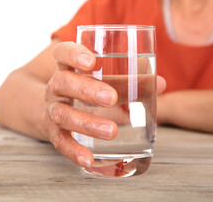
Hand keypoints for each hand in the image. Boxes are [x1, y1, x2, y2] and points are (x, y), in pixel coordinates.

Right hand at [43, 42, 165, 167]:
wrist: (56, 107)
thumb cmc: (87, 88)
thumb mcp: (103, 79)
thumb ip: (129, 80)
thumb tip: (160, 83)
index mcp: (67, 66)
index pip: (63, 52)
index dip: (74, 54)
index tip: (92, 60)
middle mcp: (55, 86)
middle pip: (62, 82)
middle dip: (86, 90)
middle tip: (111, 98)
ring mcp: (52, 109)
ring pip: (62, 114)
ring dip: (86, 123)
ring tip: (112, 131)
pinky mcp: (53, 131)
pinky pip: (60, 142)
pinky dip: (73, 151)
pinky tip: (89, 159)